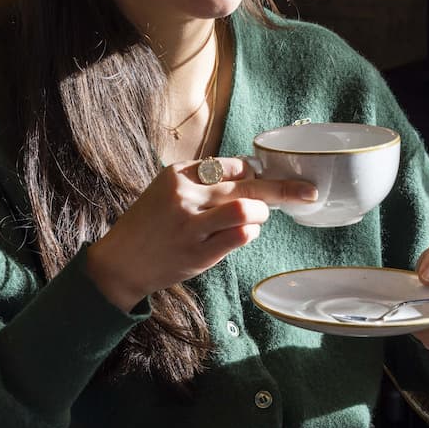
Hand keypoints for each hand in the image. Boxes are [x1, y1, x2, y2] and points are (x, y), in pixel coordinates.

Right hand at [84, 157, 318, 311]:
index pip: (231, 164)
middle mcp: (184, 195)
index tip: (266, 181)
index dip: (254, 173)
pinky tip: (243, 235)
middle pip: (247, 183)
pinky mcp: (197, 253)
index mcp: (177, 174)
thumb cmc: (148, 226)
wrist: (120, 263)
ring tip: (257, 219)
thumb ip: (202, 182)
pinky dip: (250, 234)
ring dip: (261, 213)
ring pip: (246, 208)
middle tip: (308, 191)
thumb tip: (248, 175)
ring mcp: (191, 225)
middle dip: (283, 188)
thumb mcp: (166, 192)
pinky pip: (240, 237)